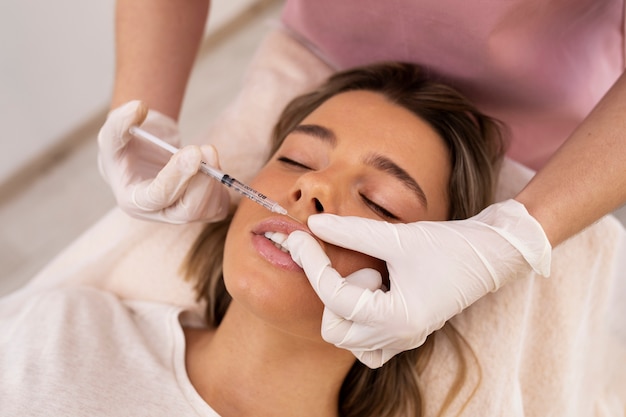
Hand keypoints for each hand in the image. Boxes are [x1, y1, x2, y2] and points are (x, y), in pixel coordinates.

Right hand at [97, 101, 229, 222]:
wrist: (147, 149)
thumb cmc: (128, 144)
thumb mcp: (115, 131)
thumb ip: (120, 121)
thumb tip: (138, 108)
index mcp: (134, 200)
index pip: (157, 197)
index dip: (176, 176)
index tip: (193, 152)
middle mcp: (158, 213)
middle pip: (187, 211)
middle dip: (202, 180)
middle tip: (207, 148)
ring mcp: (181, 215)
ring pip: (207, 210)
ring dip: (214, 178)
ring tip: (207, 151)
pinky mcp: (201, 211)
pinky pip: (219, 207)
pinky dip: (221, 186)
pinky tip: (210, 167)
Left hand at [286, 199, 550, 367]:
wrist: (492, 254)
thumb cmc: (451, 246)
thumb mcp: (398, 236)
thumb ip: (351, 231)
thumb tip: (314, 222)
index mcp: (396, 318)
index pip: (334, 296)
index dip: (311, 263)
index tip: (298, 237)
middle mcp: (398, 337)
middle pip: (334, 328)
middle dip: (334, 292)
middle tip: (364, 265)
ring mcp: (402, 340)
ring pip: (347, 338)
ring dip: (347, 307)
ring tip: (375, 279)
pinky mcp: (406, 334)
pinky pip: (367, 345)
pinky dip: (359, 321)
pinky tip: (375, 293)